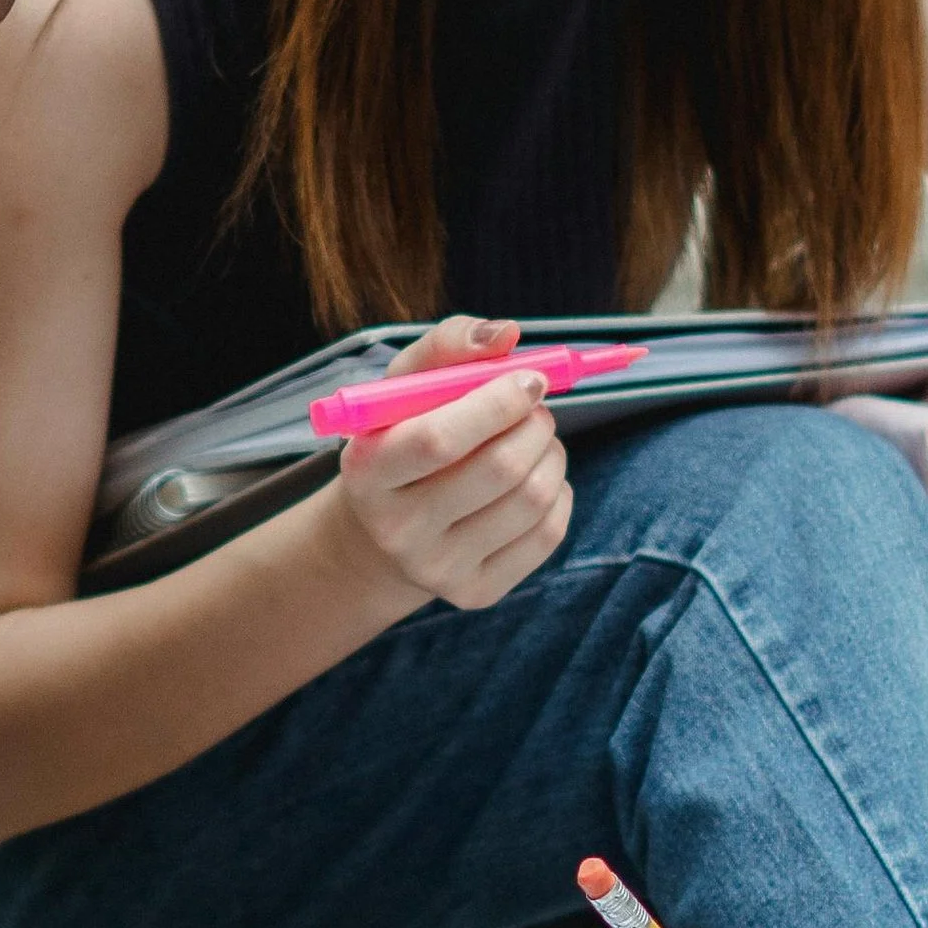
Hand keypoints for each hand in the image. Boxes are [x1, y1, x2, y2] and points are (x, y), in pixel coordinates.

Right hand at [322, 315, 571, 614]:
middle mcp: (397, 530)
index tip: (530, 378)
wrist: (382, 532)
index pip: (439, 440)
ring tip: (535, 439)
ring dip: (553, 453)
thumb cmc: (401, 438)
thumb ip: (448, 346)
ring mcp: (438, 570)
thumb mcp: (404, 386)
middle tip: (537, 406)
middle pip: (499, 471)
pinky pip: (549, 533)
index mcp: (368, 471)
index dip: (497, 403)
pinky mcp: (476, 592)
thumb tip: (508, 334)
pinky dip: (559, 492)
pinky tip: (536, 479)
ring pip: (533, 499)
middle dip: (535, 424)